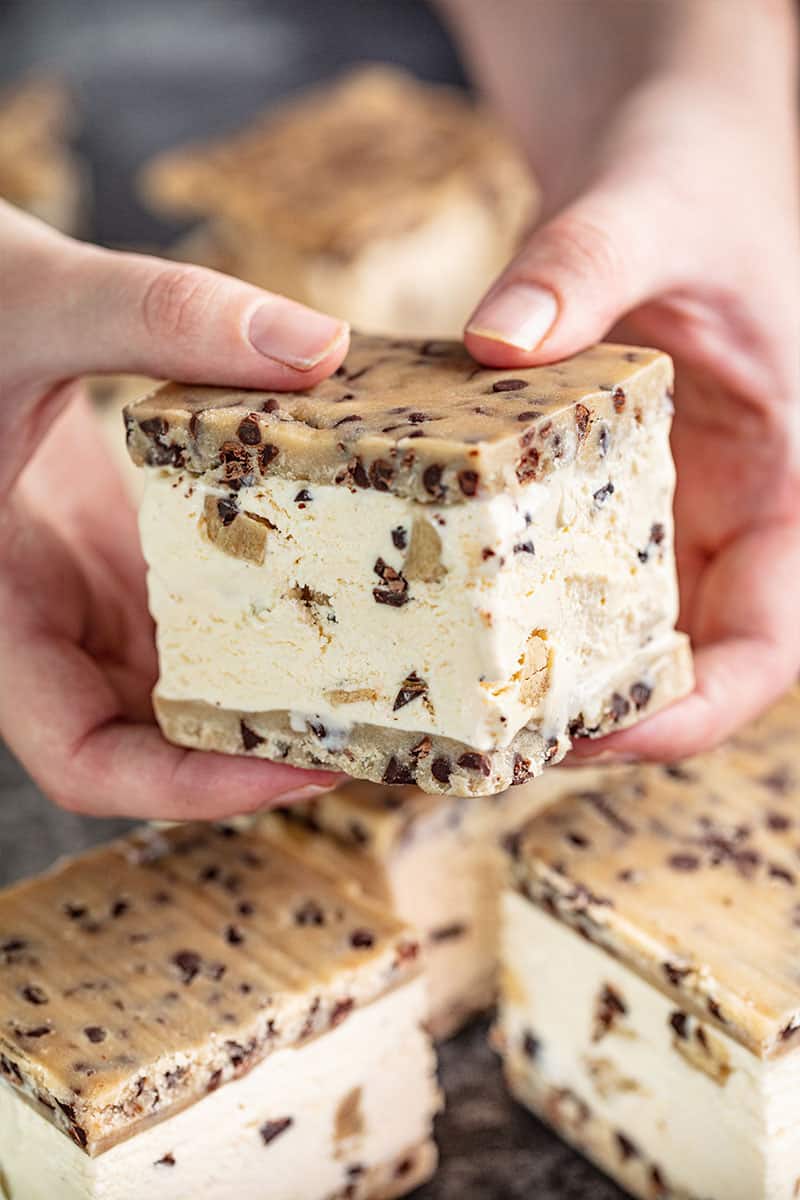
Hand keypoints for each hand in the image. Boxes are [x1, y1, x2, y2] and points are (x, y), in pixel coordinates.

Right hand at [0, 203, 348, 816]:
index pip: (86, 762)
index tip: (307, 767)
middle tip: (389, 726)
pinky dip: (278, 610)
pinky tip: (354, 580)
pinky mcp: (132, 556)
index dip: (192, 789)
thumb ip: (159, 315)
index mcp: (0, 616)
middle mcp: (51, 629)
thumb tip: (321, 347)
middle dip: (271, 748)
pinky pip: (210, 613)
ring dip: (287, 685)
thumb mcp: (34, 302)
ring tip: (396, 669)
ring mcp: (95, 596)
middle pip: (161, 741)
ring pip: (194, 683)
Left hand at [448, 0, 799, 759]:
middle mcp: (718, 523)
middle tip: (479, 740)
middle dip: (588, 721)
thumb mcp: (653, 210)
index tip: (601, 738)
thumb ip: (586, 263)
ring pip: (600, 637)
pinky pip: (541, 575)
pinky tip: (416, 613)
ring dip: (528, 682)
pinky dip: (491, 607)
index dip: (694, 711)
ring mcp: (647, 517)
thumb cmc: (692, 185)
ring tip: (432, 703)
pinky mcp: (580, 498)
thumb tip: (497, 340)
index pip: (766, 647)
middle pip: (671, 665)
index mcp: (784, 490)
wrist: (655, 169)